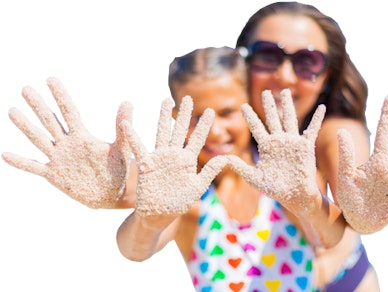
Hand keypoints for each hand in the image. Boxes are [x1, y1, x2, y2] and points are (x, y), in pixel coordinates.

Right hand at [2, 77, 131, 207]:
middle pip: (50, 121)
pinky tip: (5, 155)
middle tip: (26, 88)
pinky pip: (34, 167)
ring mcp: (59, 159)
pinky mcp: (54, 175)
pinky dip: (21, 162)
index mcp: (83, 136)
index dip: (61, 96)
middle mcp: (67, 144)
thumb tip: (128, 102)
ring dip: (26, 126)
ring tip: (12, 111)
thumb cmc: (118, 170)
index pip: (69, 112)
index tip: (51, 79)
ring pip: (39, 139)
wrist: (112, 194)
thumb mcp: (121, 148)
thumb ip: (123, 127)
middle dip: (39, 105)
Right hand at [121, 96, 227, 215]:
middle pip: (180, 130)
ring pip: (162, 133)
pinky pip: (138, 148)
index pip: (197, 139)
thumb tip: (226, 158)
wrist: (157, 217)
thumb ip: (210, 172)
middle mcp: (174, 156)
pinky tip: (127, 123)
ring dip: (164, 117)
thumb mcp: (197, 188)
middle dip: (185, 115)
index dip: (204, 126)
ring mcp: (159, 158)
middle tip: (189, 98)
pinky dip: (132, 136)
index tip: (211, 111)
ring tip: (166, 100)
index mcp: (188, 162)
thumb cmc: (177, 204)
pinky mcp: (145, 164)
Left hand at [227, 89, 324, 214]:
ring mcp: (293, 142)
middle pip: (273, 118)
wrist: (295, 196)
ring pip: (289, 119)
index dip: (250, 117)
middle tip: (265, 91)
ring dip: (288, 105)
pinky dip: (318, 118)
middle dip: (269, 105)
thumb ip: (240, 166)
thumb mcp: (254, 178)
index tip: (243, 105)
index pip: (257, 128)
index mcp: (267, 147)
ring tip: (286, 91)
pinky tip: (322, 107)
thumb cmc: (275, 189)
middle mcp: (279, 141)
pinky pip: (313, 129)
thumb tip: (222, 158)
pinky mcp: (306, 146)